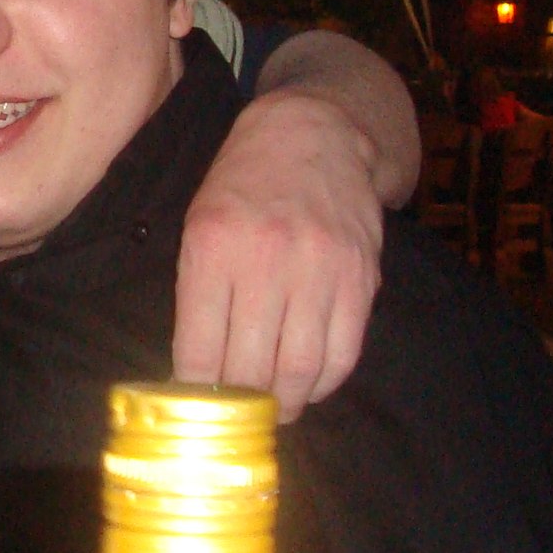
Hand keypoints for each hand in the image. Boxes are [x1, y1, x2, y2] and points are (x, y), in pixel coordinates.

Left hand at [174, 87, 383, 415]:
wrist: (314, 132)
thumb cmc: (243, 183)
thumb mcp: (198, 224)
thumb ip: (196, 293)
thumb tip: (192, 373)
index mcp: (212, 248)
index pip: (199, 350)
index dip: (195, 394)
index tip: (193, 411)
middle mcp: (267, 260)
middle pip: (251, 369)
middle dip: (240, 407)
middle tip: (234, 420)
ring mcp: (320, 270)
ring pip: (301, 369)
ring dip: (285, 404)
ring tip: (273, 411)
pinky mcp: (361, 278)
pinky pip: (344, 353)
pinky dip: (325, 382)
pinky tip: (308, 386)